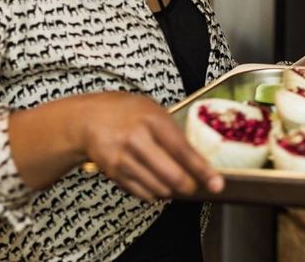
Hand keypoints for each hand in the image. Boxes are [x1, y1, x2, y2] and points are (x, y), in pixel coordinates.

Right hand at [75, 91, 223, 201]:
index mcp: (151, 119)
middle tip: (195, 185)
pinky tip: (153, 179)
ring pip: (159, 189)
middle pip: (172, 176)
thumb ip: (173, 133)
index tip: (216, 183)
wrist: (88, 119)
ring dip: (171, 189)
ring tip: (171, 178)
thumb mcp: (152, 111)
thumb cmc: (125, 112)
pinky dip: (154, 192)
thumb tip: (199, 160)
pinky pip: (143, 193)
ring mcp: (123, 158)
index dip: (202, 170)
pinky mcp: (114, 173)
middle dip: (189, 186)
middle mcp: (136, 139)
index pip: (183, 150)